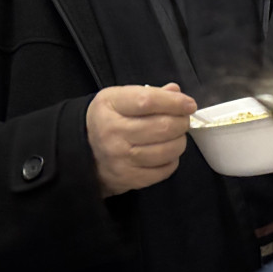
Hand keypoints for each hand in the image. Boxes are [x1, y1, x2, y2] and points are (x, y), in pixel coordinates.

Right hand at [86, 82, 195, 196]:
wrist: (83, 152)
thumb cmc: (108, 119)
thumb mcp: (120, 98)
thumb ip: (149, 94)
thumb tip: (176, 93)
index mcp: (110, 105)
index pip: (148, 101)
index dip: (174, 102)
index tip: (189, 104)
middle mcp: (113, 132)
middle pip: (162, 126)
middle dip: (181, 122)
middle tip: (183, 120)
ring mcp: (120, 158)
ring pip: (167, 150)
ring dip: (180, 141)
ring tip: (176, 136)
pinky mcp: (129, 178)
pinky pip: (164, 170)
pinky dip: (172, 160)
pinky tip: (167, 153)